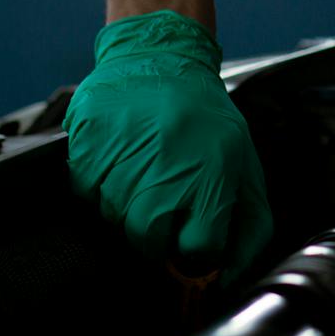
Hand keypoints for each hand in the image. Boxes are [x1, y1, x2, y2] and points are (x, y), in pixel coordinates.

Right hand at [64, 11, 273, 281]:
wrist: (160, 57)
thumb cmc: (204, 118)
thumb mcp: (244, 166)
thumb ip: (249, 227)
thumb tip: (230, 278)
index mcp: (211, 172)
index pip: (197, 249)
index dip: (194, 249)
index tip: (192, 235)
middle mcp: (165, 164)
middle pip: (147, 241)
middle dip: (156, 235)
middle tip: (164, 204)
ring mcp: (121, 154)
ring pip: (113, 218)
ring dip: (127, 207)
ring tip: (144, 169)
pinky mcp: (88, 142)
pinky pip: (85, 191)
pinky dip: (99, 185)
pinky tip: (119, 158)